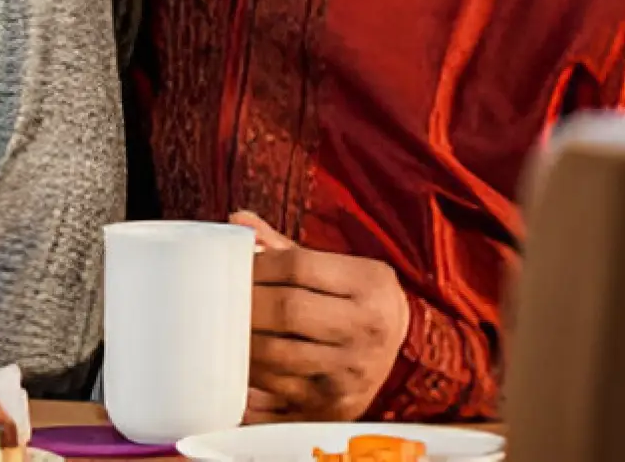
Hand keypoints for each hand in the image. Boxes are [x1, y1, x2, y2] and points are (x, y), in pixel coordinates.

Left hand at [233, 211, 409, 423]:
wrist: (403, 352)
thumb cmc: (355, 300)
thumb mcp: (336, 267)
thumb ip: (285, 246)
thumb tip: (238, 221)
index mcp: (368, 283)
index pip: (298, 265)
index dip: (258, 265)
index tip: (236, 267)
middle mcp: (367, 327)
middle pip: (287, 310)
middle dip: (246, 302)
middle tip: (221, 297)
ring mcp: (353, 369)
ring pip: (279, 352)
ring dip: (242, 338)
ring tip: (224, 326)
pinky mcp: (336, 403)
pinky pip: (280, 386)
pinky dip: (252, 370)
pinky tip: (239, 356)